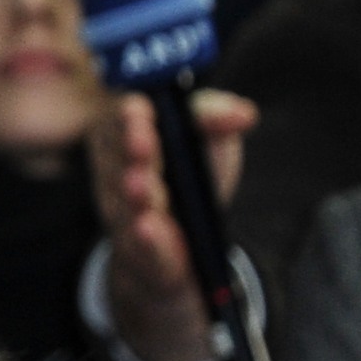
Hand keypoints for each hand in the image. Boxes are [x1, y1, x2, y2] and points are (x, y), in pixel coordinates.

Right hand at [85, 87, 255, 360]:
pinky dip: (147, 239)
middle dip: (132, 149)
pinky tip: (148, 228)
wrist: (186, 244)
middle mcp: (117, 175)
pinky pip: (142, 246)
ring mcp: (124, 216)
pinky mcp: (140, 254)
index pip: (117, 121)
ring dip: (134, 194)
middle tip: (144, 140)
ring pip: (126, 204)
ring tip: (141, 185)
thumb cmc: (192, 179)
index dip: (126, 115)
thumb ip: (217, 119)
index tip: (139, 106)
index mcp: (126, 139)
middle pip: (120, 160)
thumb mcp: (210, 141)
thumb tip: (243, 114)